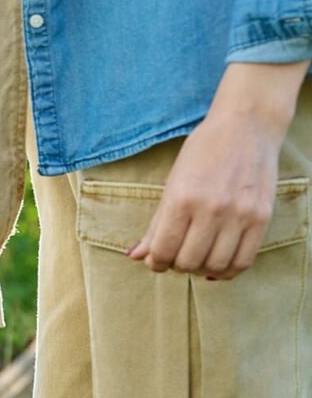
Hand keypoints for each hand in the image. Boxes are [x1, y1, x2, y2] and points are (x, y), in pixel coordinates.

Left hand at [129, 62, 306, 277]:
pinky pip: (243, 261)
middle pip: (188, 262)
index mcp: (182, 199)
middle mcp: (212, 210)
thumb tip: (135, 256)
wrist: (246, 127)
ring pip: (216, 266)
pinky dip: (227, 271)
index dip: (155, 262)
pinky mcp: (262, 218)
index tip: (155, 260)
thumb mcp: (172, 184)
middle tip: (176, 257)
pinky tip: (217, 263)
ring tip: (196, 258)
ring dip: (201, 270)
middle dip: (176, 266)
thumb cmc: (203, 152)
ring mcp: (240, 215)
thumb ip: (155, 224)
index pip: (163, 250)